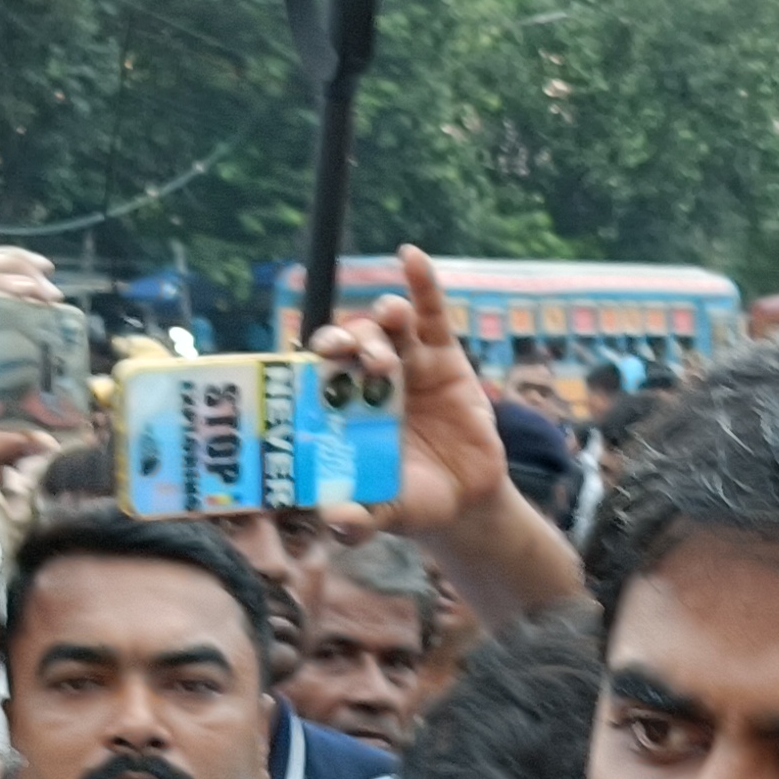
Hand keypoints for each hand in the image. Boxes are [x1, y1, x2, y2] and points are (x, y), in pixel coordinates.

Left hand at [302, 245, 515, 544]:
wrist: (464, 501)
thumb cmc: (412, 502)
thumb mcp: (386, 514)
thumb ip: (360, 519)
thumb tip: (336, 521)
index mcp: (344, 407)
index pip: (320, 370)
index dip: (314, 358)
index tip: (315, 356)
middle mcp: (368, 379)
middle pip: (352, 341)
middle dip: (351, 339)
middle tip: (358, 356)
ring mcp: (406, 363)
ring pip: (388, 326)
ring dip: (383, 320)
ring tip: (391, 327)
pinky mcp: (443, 356)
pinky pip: (432, 313)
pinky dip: (422, 283)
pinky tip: (411, 256)